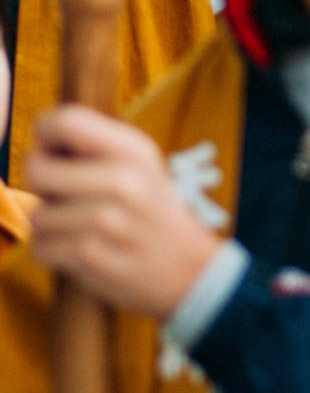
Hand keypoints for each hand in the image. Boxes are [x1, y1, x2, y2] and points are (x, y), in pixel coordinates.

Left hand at [24, 106, 221, 318]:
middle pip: (37, 169)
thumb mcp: (142, 166)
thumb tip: (41, 140)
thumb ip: (96, 146)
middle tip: (66, 194)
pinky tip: (81, 250)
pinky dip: (54, 252)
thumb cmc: (152, 213)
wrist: (189, 270)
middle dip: (43, 185)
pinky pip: (40, 248)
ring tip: (82, 227)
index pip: (65, 121)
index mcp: (134, 150)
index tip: (56, 152)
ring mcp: (106, 220)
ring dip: (52, 225)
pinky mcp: (90, 257)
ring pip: (37, 215)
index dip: (46, 135)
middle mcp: (123, 180)